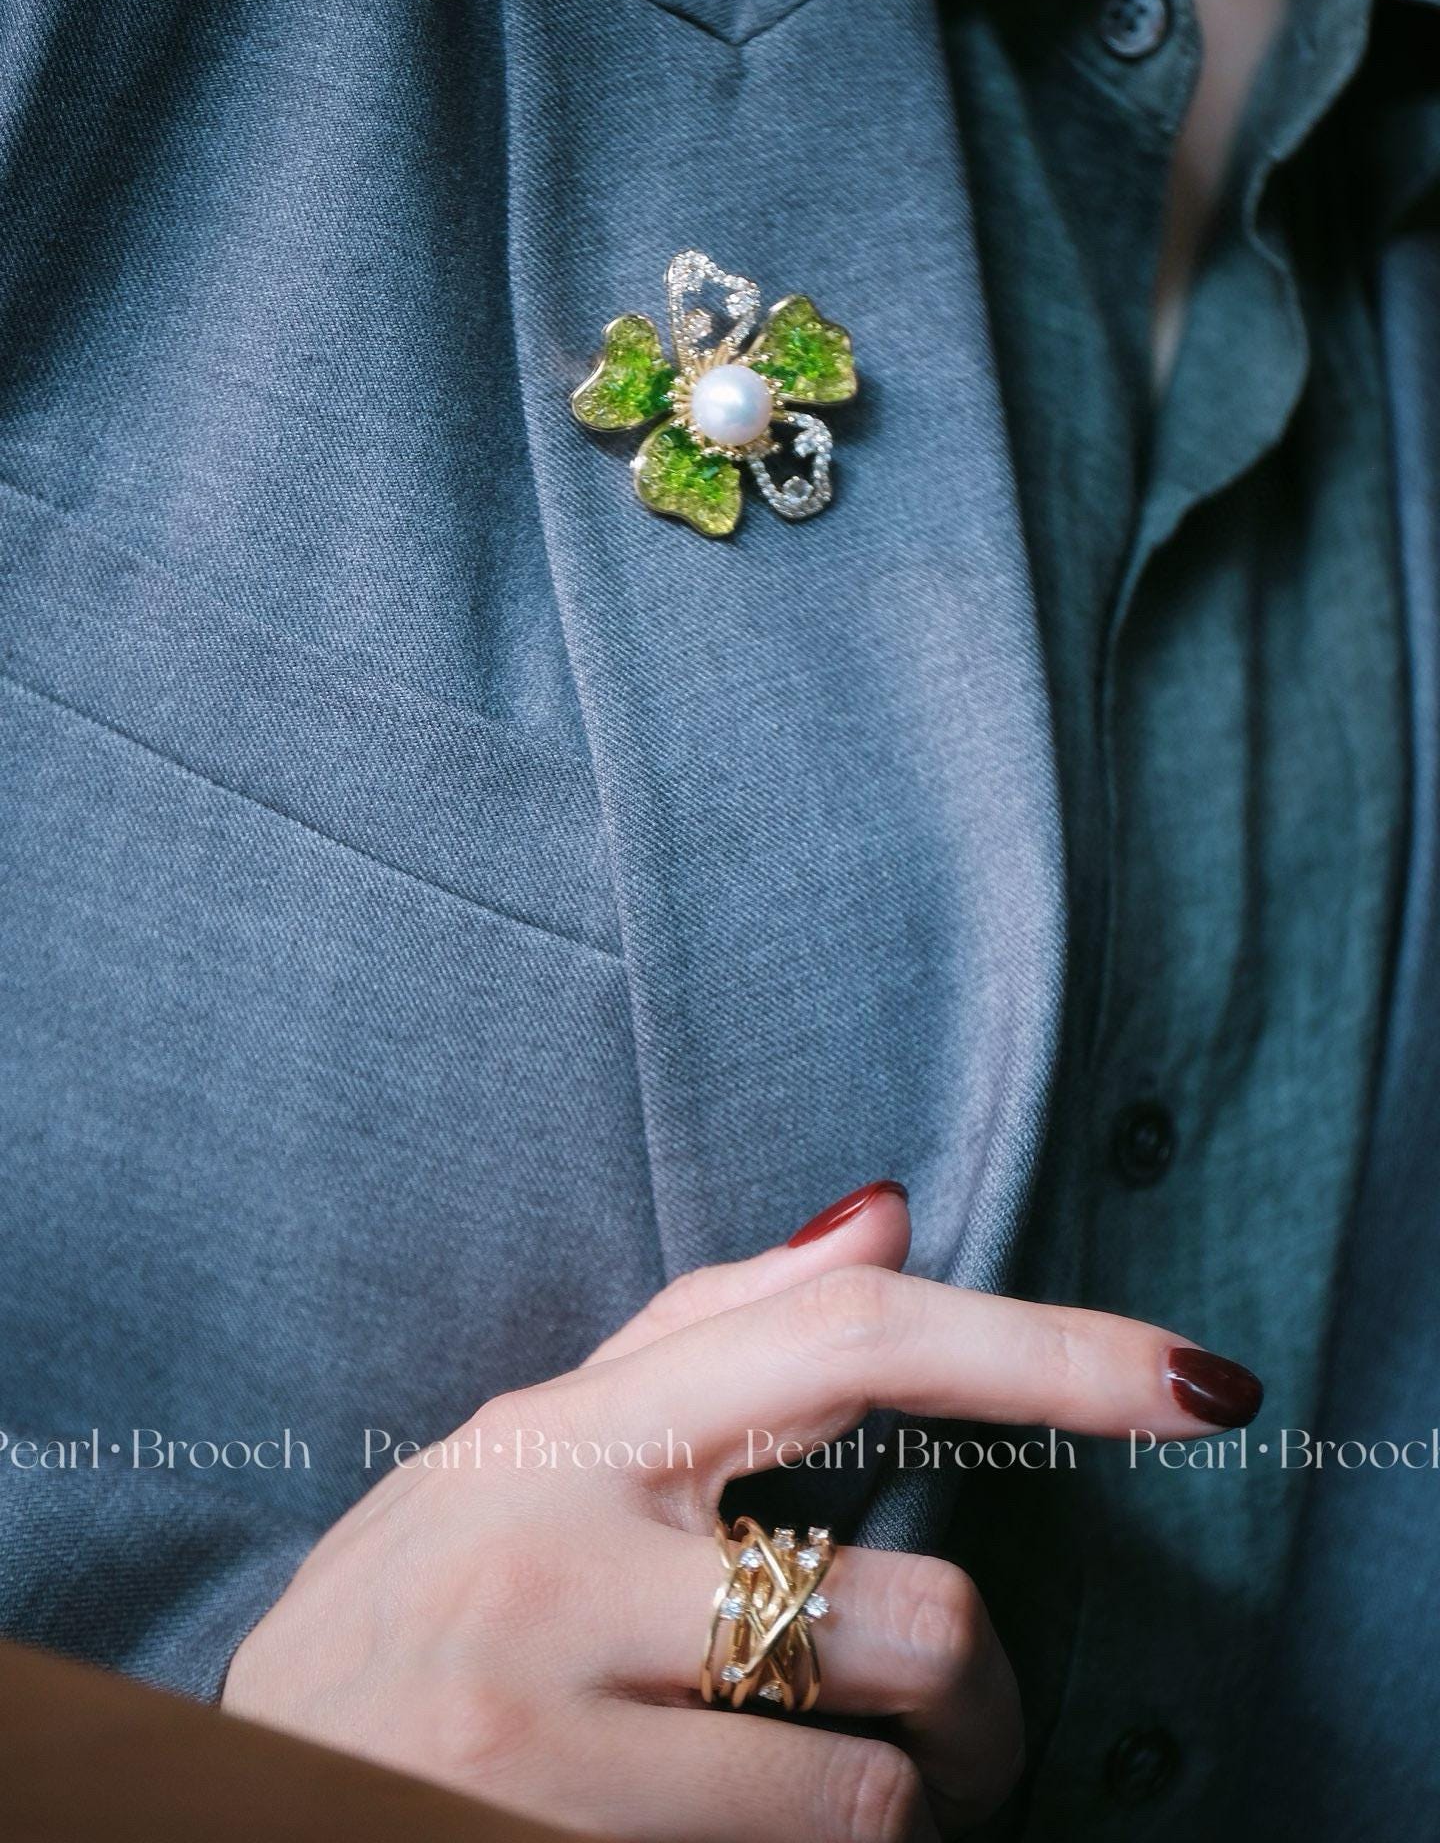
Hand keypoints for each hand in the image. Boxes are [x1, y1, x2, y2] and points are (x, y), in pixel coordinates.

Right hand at [223, 1186, 1258, 1839]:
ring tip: (848, 1808)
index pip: (850, 1342)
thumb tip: (883, 1216)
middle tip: (961, 1738)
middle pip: (911, 1613)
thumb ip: (706, 1330)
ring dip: (914, 1816)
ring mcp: (547, 1728)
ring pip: (876, 1788)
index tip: (1196, 1380)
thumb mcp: (524, 1445)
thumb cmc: (407, 1610)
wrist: (221, 1794)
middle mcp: (560, 1555)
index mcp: (576, 1427)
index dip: (1046, 1352)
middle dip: (989, 1709)